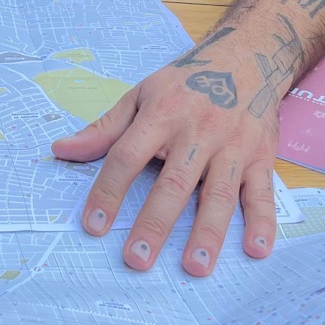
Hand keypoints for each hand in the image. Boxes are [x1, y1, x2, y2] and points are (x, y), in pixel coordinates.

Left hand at [51, 51, 279, 276]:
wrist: (248, 57)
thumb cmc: (187, 82)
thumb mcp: (142, 94)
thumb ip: (105, 128)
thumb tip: (62, 150)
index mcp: (163, 115)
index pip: (128, 156)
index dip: (109, 191)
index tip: (93, 225)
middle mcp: (199, 132)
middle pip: (174, 183)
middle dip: (155, 223)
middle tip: (137, 259)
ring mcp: (233, 146)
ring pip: (219, 193)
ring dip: (208, 232)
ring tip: (195, 266)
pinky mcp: (261, 157)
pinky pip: (262, 192)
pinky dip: (262, 221)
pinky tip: (257, 249)